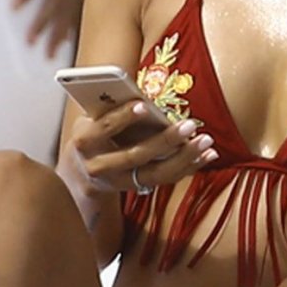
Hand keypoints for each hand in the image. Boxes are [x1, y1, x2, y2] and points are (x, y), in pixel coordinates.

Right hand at [67, 100, 217, 195]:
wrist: (80, 174)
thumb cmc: (92, 134)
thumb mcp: (92, 118)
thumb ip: (110, 108)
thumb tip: (144, 97)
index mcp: (85, 141)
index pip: (105, 128)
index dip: (123, 117)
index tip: (144, 106)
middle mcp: (100, 166)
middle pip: (136, 155)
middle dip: (165, 140)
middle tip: (190, 125)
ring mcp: (118, 181)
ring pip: (155, 173)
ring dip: (184, 157)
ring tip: (207, 141)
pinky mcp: (136, 188)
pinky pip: (165, 179)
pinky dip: (188, 166)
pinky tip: (207, 154)